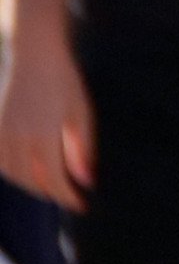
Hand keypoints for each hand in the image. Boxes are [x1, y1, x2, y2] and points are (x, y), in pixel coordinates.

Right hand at [0, 24, 91, 208]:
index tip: (80, 206)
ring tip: (48, 186)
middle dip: (49, 192)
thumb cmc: (64, 84)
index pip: (53, 180)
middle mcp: (18, 137)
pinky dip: (10, 171)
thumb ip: (81, 149)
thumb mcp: (81, 114)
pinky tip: (25, 170)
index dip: (67, 197)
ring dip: (28, 184)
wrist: (35, 57)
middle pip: (29, 180)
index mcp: (44, 136)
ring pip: (10, 173)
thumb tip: (85, 181)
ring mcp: (1, 132)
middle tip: (66, 196)